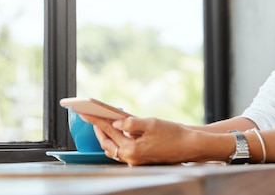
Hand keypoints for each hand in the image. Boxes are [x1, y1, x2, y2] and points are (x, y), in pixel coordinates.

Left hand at [80, 114, 200, 165]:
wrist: (188, 146)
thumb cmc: (173, 134)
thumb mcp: (151, 123)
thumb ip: (131, 123)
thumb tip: (116, 122)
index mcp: (132, 149)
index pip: (109, 131)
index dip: (96, 120)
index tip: (86, 113)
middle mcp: (131, 158)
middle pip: (107, 144)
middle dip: (98, 130)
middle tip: (91, 118)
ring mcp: (135, 161)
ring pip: (114, 149)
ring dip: (107, 137)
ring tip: (102, 124)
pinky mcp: (140, 160)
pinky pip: (123, 151)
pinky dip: (117, 141)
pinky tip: (119, 132)